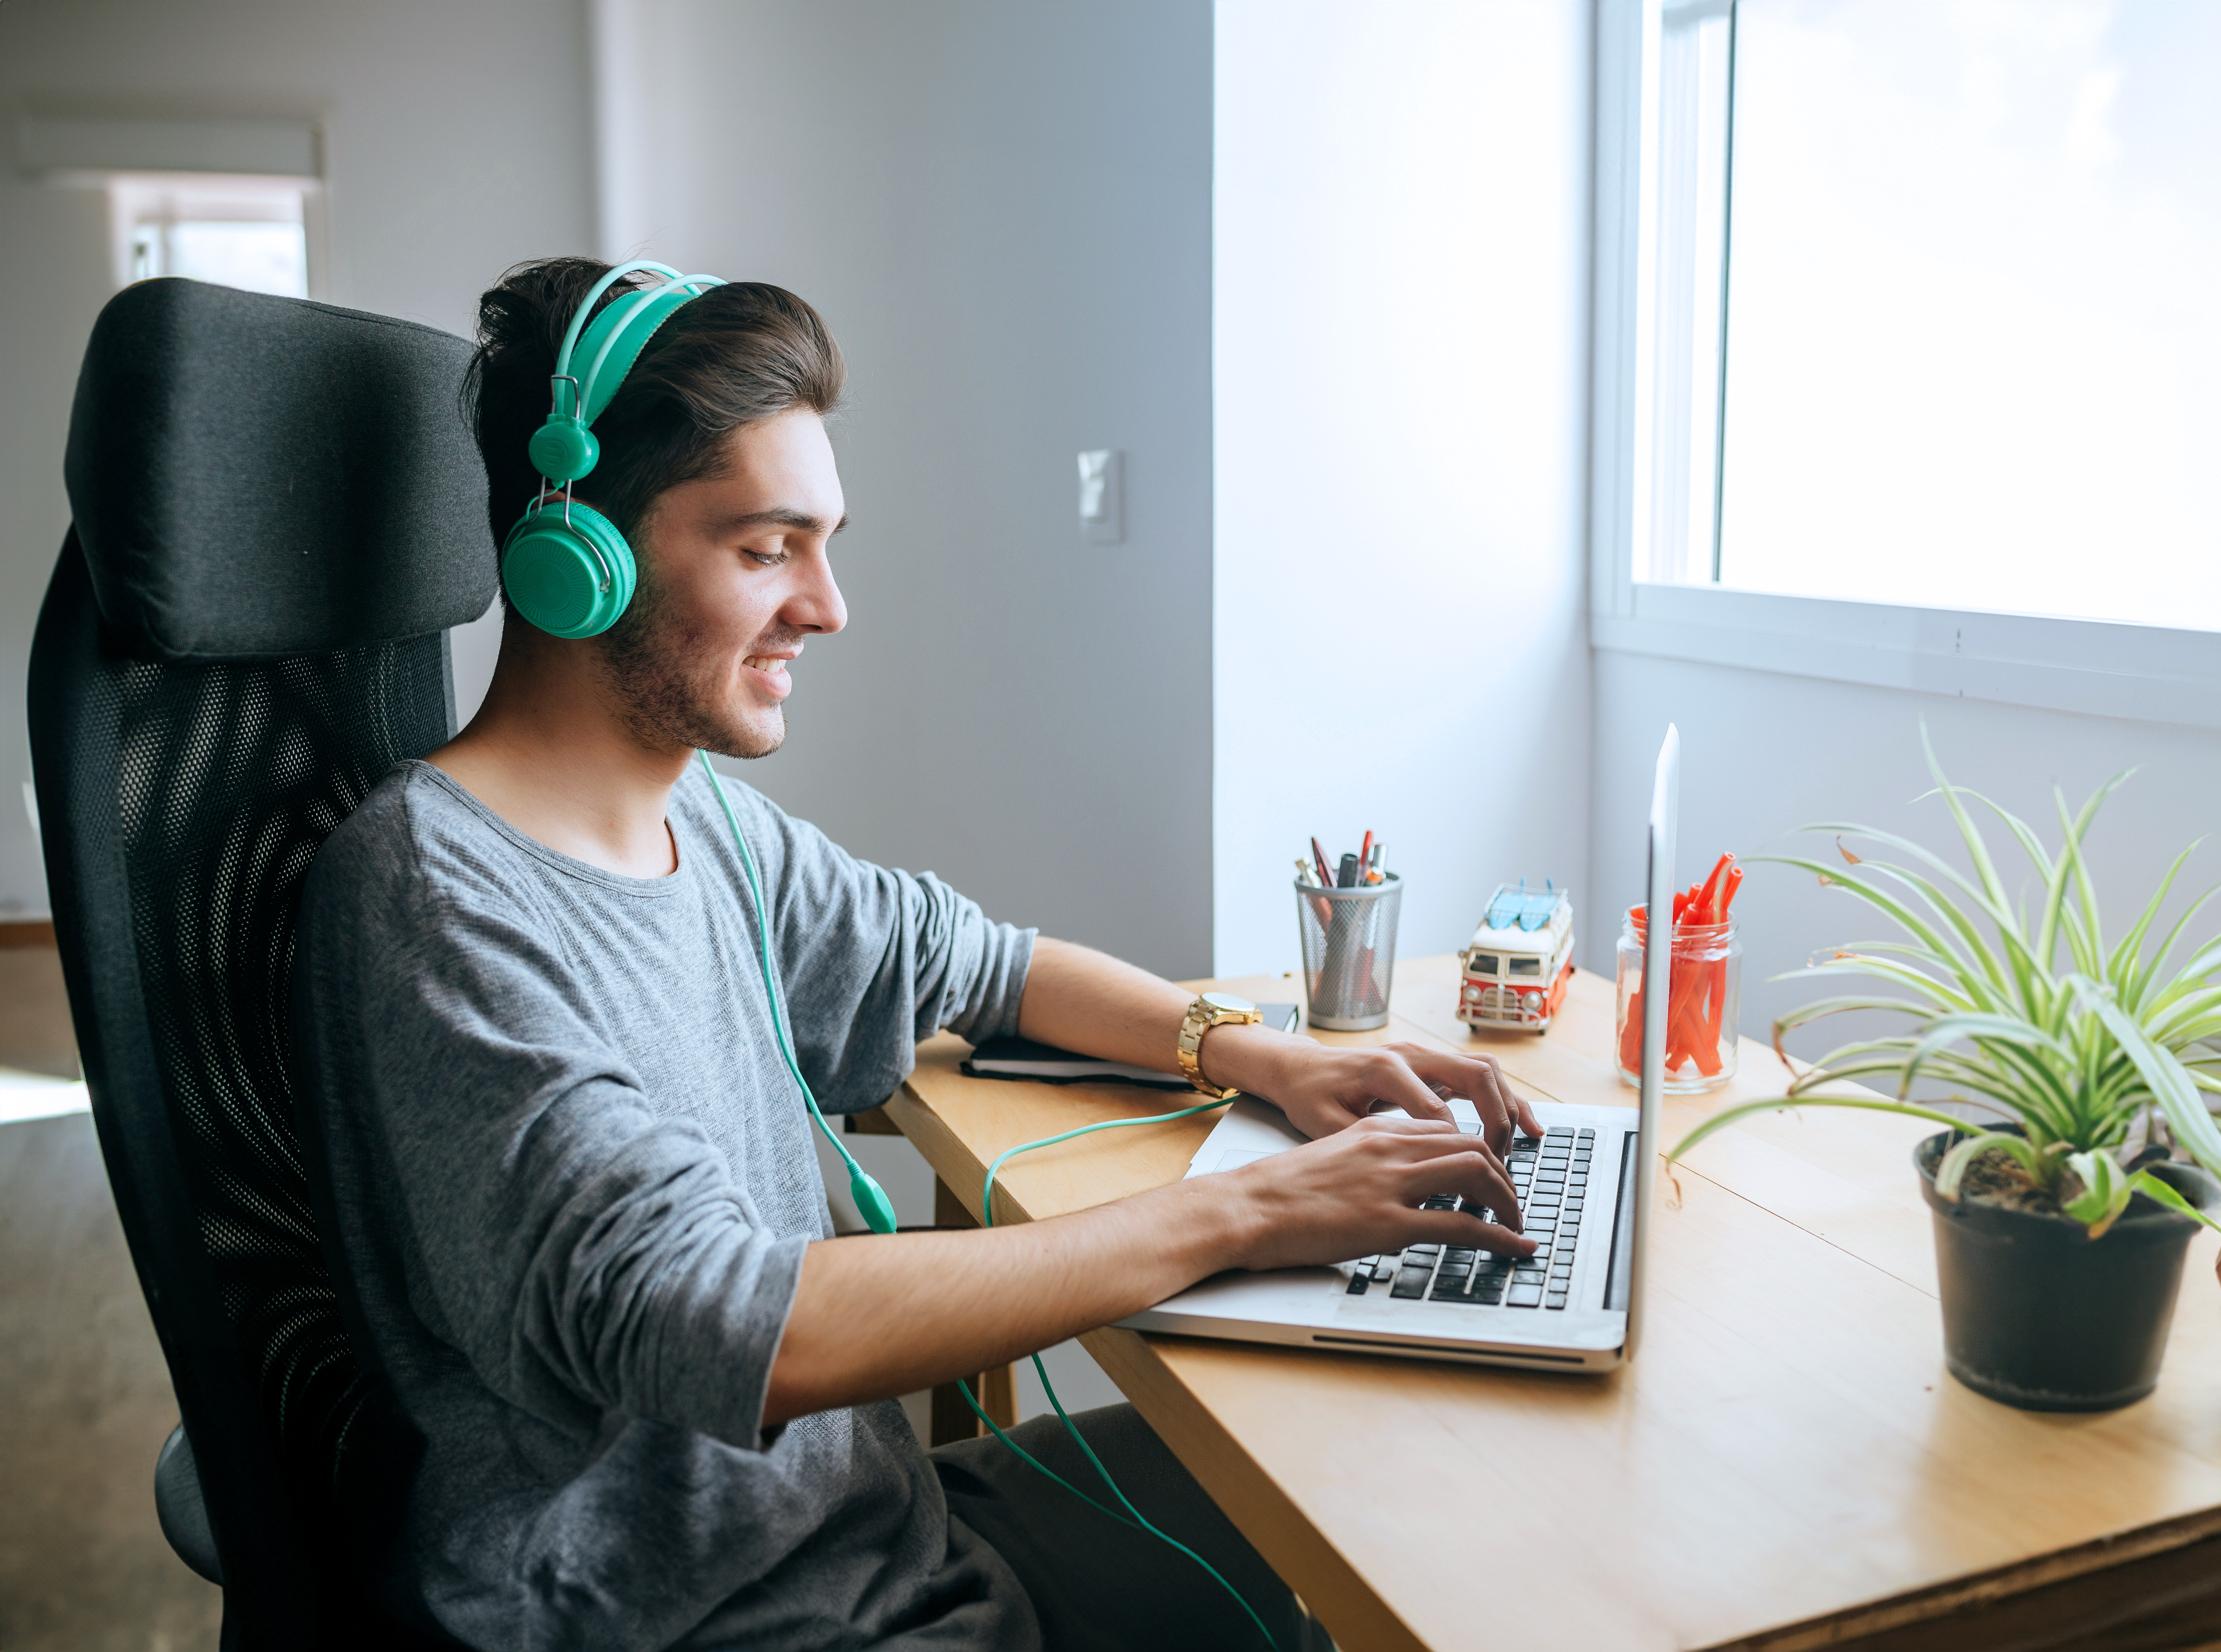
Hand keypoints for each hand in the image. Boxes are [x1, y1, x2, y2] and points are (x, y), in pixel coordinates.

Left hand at [1203, 1030, 1540, 1152]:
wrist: (1296, 1067)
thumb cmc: (1306, 1096)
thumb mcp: (1324, 1125)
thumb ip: (1365, 1146)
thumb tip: (1405, 1178)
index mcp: (1385, 1069)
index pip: (1440, 1111)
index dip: (1460, 1152)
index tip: (1471, 1187)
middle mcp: (1410, 1054)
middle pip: (1475, 1078)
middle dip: (1498, 1123)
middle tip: (1504, 1167)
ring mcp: (1423, 1055)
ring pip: (1483, 1071)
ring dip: (1508, 1107)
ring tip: (1525, 1145)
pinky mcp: (1430, 1064)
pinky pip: (1477, 1075)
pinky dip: (1502, 1099)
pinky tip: (1523, 1125)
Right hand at [1215, 1113, 1535, 1269]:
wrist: (1244, 1207)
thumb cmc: (1277, 1191)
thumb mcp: (1332, 1156)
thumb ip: (1370, 1161)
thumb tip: (1399, 1184)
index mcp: (1376, 1130)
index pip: (1448, 1131)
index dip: (1480, 1154)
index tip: (1489, 1179)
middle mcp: (1390, 1147)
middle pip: (1474, 1146)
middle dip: (1504, 1176)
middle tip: (1510, 1204)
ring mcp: (1391, 1183)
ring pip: (1478, 1174)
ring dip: (1508, 1201)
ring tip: (1516, 1224)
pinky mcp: (1387, 1223)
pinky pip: (1462, 1226)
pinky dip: (1500, 1236)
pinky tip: (1516, 1248)